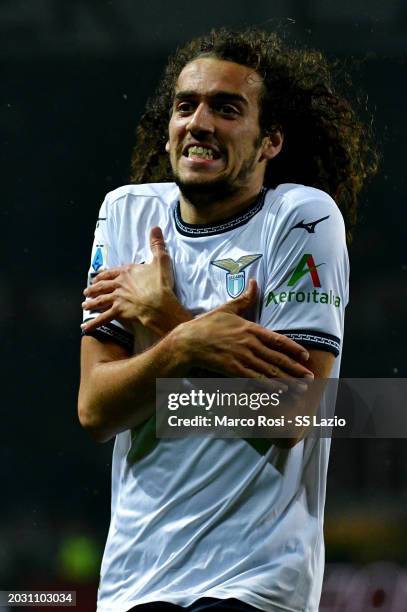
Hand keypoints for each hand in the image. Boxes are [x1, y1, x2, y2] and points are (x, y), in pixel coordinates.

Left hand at [81, 227, 191, 335]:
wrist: (160, 303)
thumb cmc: (161, 284)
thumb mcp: (160, 260)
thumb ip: (156, 245)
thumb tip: (155, 228)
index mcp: (127, 272)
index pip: (111, 272)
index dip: (103, 275)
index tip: (97, 277)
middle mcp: (119, 284)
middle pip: (103, 286)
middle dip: (94, 288)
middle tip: (87, 291)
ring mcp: (117, 298)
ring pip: (100, 299)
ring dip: (91, 302)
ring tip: (85, 305)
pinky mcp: (119, 311)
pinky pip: (104, 317)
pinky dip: (94, 323)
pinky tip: (86, 326)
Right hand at [172, 279, 313, 382]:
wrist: (186, 342)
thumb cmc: (206, 325)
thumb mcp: (227, 309)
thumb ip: (244, 298)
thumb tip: (254, 282)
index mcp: (250, 328)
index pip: (277, 339)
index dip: (293, 348)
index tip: (305, 356)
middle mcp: (248, 343)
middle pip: (277, 358)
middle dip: (295, 369)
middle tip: (310, 377)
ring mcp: (241, 357)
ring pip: (269, 370)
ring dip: (287, 380)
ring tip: (300, 388)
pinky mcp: (232, 369)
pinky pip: (254, 379)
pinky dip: (269, 385)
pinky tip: (279, 390)